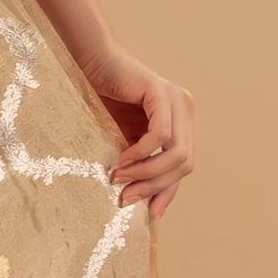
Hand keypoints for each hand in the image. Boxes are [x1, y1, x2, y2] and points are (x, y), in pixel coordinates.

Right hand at [77, 44, 195, 218]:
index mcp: (182, 121)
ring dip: (148, 173)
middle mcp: (187, 110)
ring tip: (120, 179)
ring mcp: (178, 100)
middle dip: (156, 186)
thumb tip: (142, 201)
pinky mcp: (161, 93)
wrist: (91, 63)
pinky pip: (159, 135)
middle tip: (126, 197)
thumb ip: (141, 161)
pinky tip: (122, 159)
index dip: (168, 192)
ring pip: (177, 153)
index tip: (151, 214)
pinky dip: (141, 153)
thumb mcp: (127, 138)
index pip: (184, 165)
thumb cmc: (103, 99)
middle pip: (185, 163)